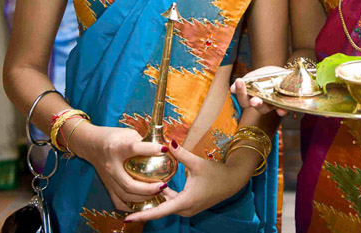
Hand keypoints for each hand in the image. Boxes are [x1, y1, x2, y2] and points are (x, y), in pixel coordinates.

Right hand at [74, 124, 168, 210]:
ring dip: (143, 198)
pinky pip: (119, 202)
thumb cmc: (114, 137)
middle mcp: (111, 166)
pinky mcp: (108, 187)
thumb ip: (144, 141)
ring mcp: (109, 179)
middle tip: (164, 185)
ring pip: (125, 195)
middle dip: (148, 188)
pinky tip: (145, 203)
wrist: (92, 145)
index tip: (165, 149)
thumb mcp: (128, 133)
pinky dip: (132, 205)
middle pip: (129, 183)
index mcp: (116, 148)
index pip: (134, 148)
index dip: (150, 149)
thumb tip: (164, 147)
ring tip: (158, 194)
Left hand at [123, 142, 247, 222]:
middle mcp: (184, 209)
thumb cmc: (217, 174)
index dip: (142, 215)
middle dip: (145, 207)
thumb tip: (169, 142)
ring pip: (167, 205)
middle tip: (128, 205)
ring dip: (156, 199)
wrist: (232, 181)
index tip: (128, 218)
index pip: (159, 211)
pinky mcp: (190, 205)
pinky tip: (159, 187)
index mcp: (184, 202)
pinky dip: (166, 197)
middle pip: (160, 209)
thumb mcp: (197, 163)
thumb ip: (181, 154)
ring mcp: (188, 209)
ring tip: (139, 194)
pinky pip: (173, 203)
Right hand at [230, 67, 286, 116]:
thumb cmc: (267, 75)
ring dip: (263, 106)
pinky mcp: (284, 105)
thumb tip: (232, 88)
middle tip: (253, 100)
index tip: (239, 81)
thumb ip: (247, 81)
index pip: (244, 99)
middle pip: (254, 105)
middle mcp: (261, 102)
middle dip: (253, 103)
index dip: (240, 92)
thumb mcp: (257, 74)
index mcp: (252, 95)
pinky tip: (281, 110)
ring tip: (261, 101)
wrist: (284, 74)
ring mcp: (272, 104)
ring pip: (265, 109)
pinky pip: (282, 111)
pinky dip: (282, 111)